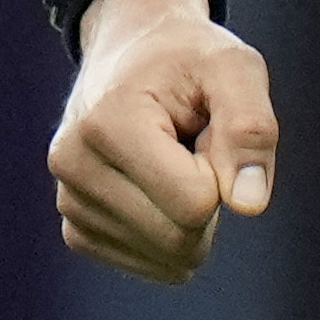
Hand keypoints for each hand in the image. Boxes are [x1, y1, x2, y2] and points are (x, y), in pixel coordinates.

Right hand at [48, 0, 284, 280]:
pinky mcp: (76, 226)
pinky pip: (147, 265)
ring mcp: (68, 200)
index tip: (206, 130)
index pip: (194, 202)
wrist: (130, 54)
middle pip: (178, 240)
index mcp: (108, 122)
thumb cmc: (189, 60)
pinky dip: (170, 239)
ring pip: (165, 258)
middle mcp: (73, 165)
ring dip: (191, 220)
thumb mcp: (234, 68)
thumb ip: (251, 129)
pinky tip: (157, 191)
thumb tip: (250, 206)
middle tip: (195, 150)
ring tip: (173, 164)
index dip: (224, 173)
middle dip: (209, 203)